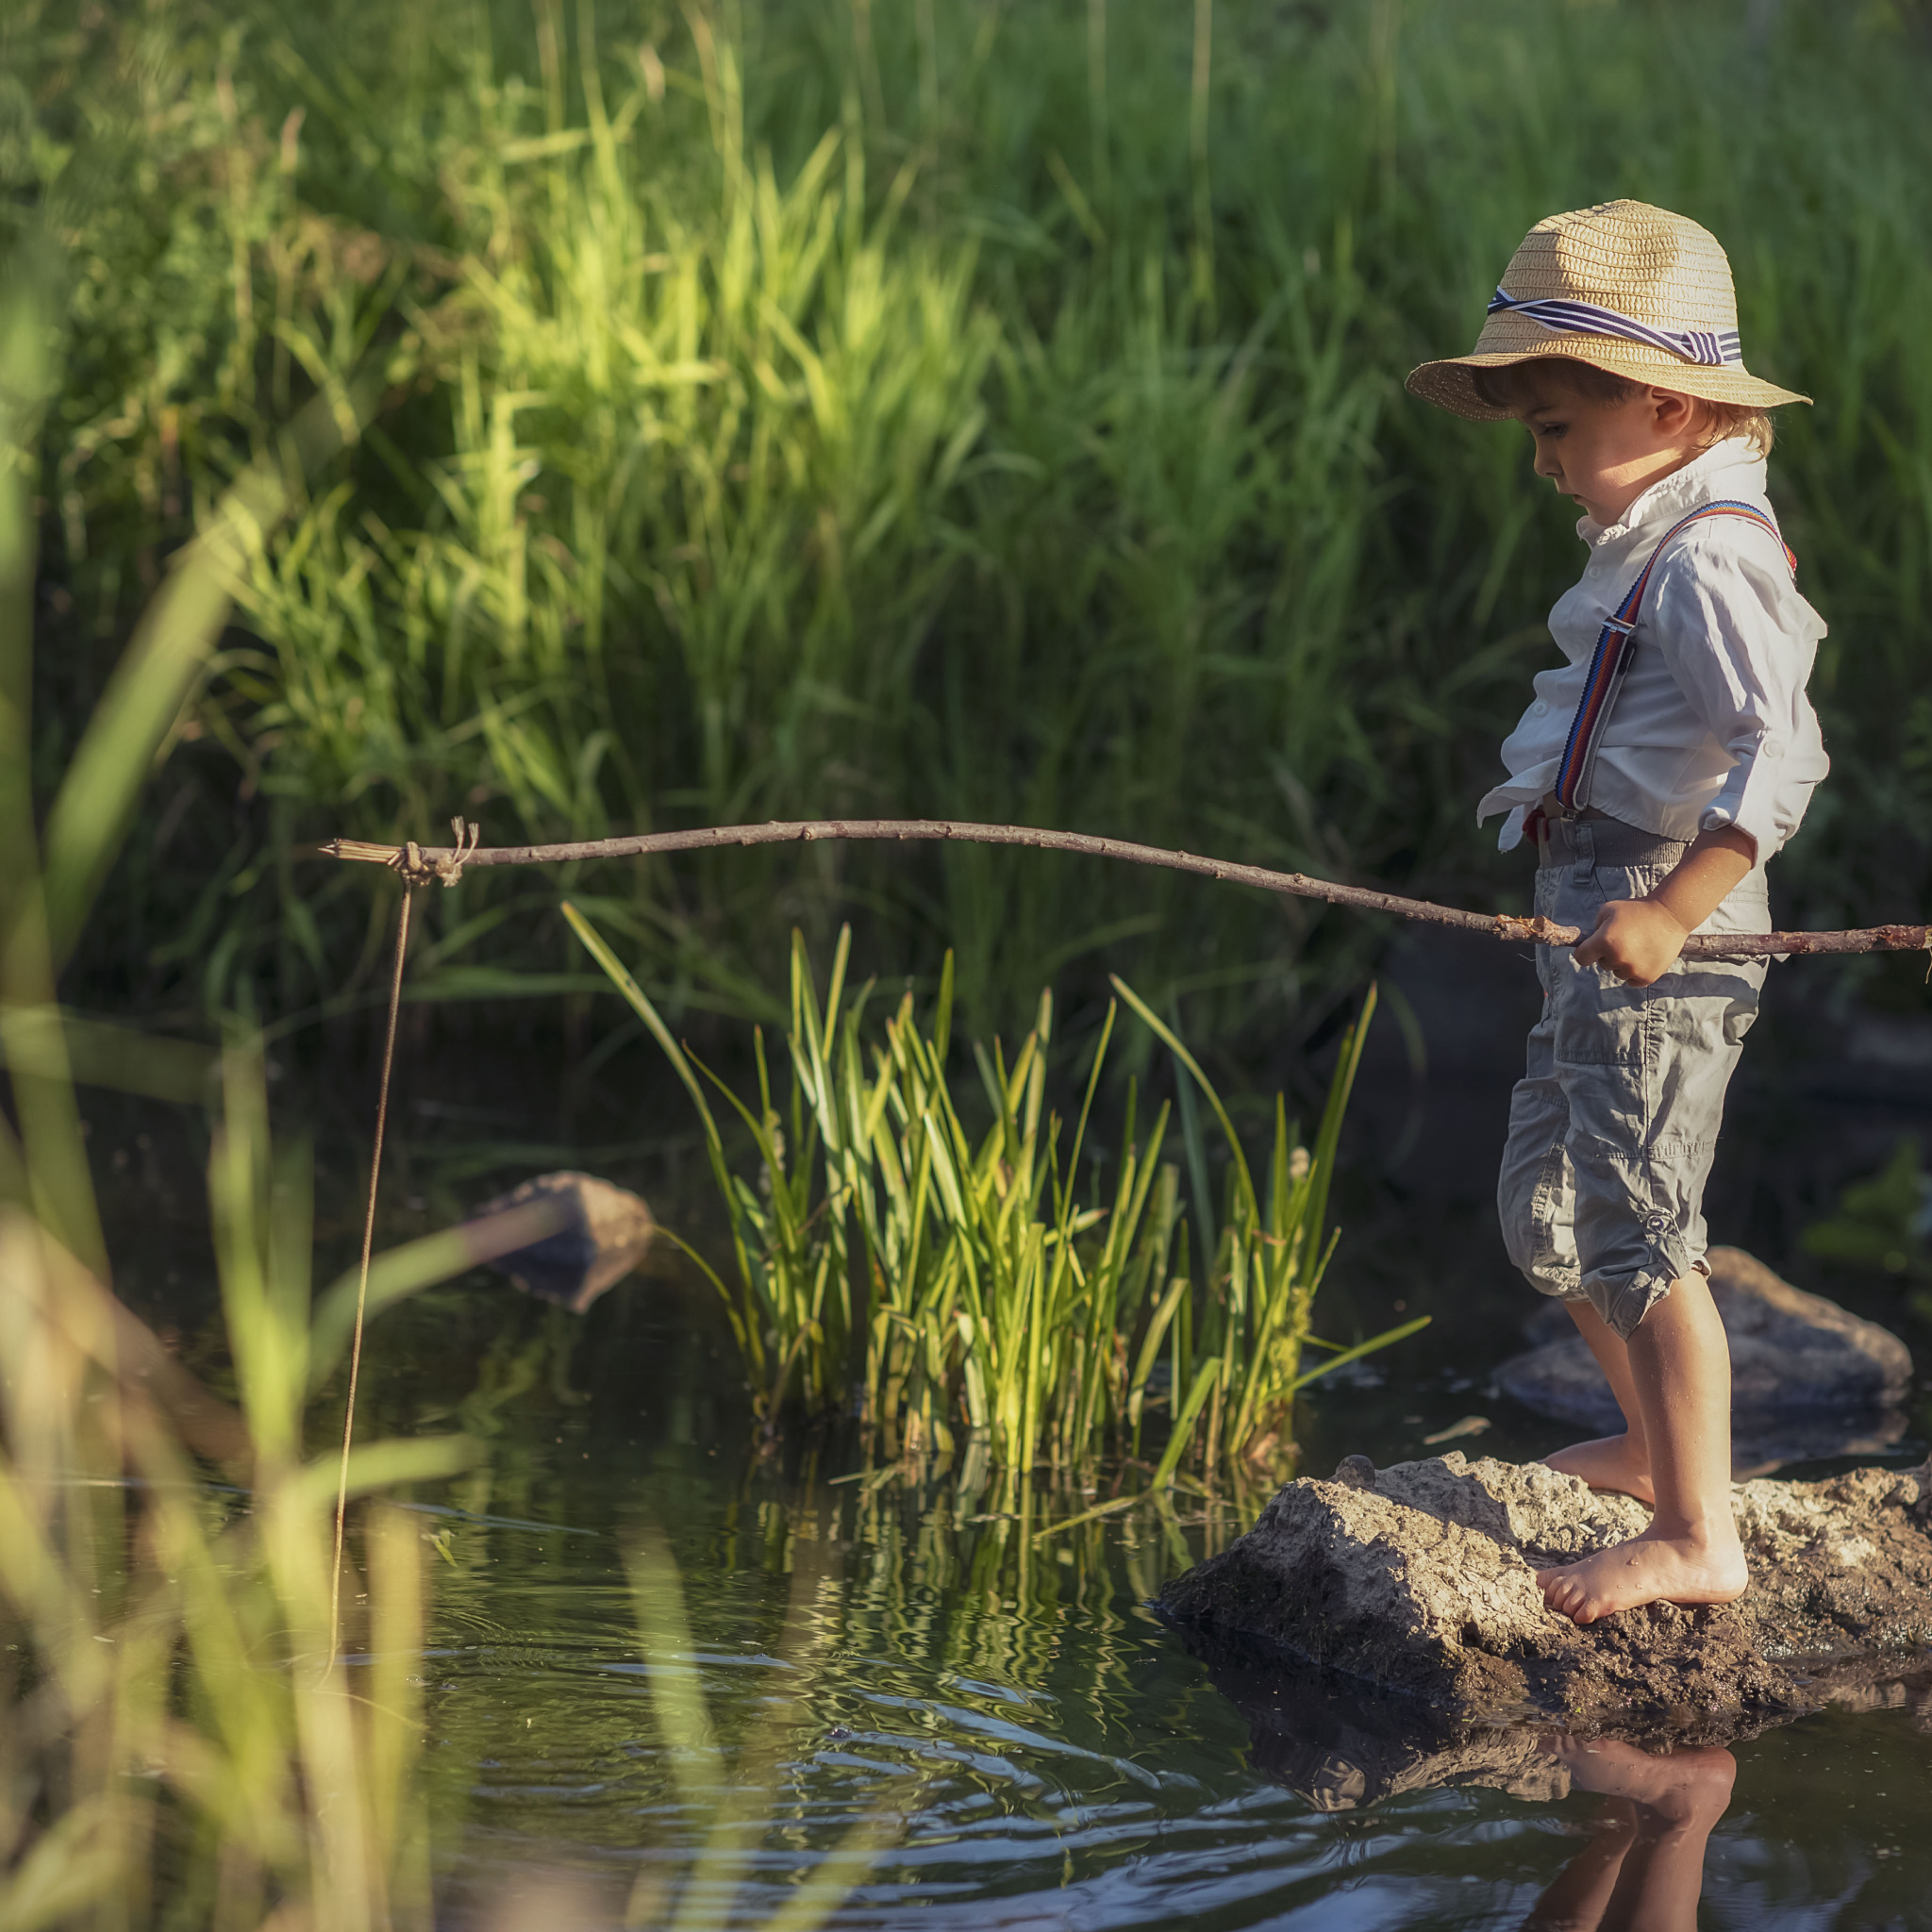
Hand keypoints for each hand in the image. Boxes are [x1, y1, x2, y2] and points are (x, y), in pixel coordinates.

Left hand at [1573, 898, 1689, 986]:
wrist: (1671, 914)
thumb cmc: (1637, 909)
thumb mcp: (1608, 910)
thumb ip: (1594, 927)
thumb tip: (1589, 943)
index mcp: (1603, 942)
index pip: (1581, 958)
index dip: (1585, 953)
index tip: (1590, 950)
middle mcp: (1617, 958)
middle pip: (1602, 964)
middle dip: (1608, 953)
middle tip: (1624, 940)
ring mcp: (1633, 969)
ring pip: (1618, 972)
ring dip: (1623, 963)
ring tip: (1637, 946)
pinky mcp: (1647, 977)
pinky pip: (1632, 980)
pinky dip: (1635, 972)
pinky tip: (1643, 957)